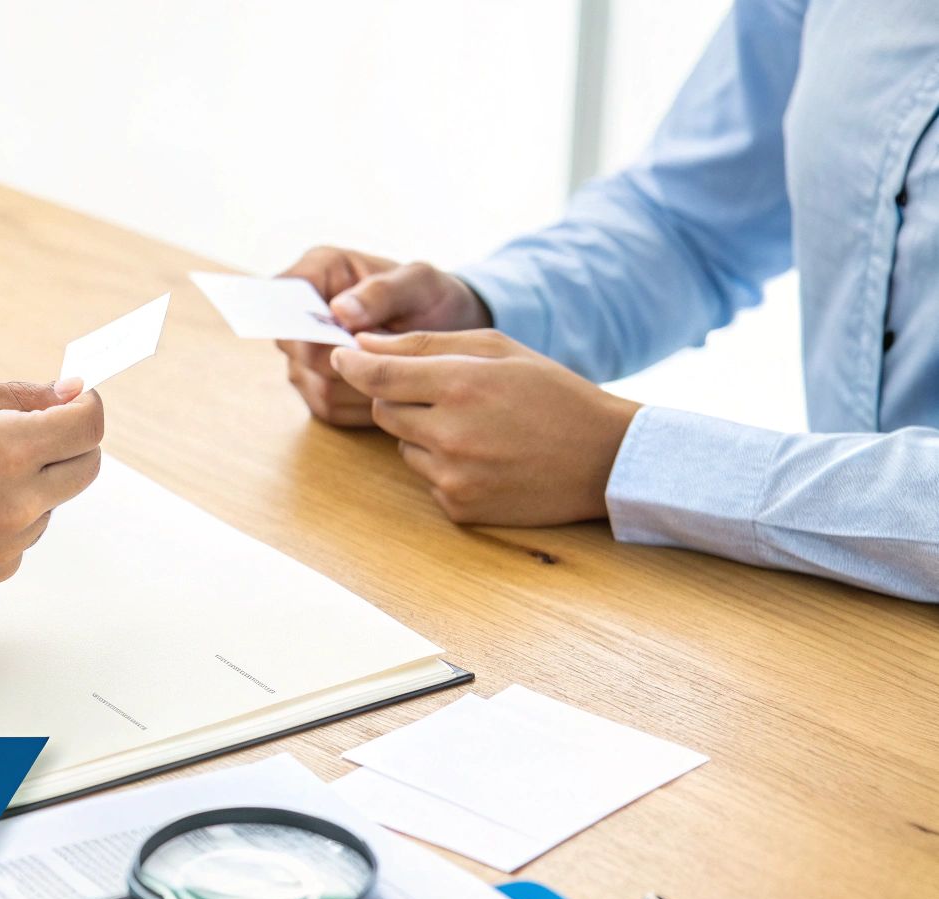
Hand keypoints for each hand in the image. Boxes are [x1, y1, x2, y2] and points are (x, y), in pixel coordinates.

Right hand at [0, 377, 104, 592]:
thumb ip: (15, 394)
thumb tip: (67, 392)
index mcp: (7, 451)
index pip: (88, 425)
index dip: (86, 403)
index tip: (73, 397)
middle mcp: (17, 503)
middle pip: (87, 467)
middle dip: (70, 440)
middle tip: (36, 425)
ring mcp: (8, 542)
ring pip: (53, 502)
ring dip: (34, 480)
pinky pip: (23, 534)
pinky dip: (8, 514)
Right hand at [275, 246, 490, 427]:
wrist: (443, 331)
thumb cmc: (429, 298)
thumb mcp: (419, 283)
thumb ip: (381, 292)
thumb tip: (339, 312)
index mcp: (316, 273)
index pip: (282, 295)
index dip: (301, 316)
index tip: (341, 329)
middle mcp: (299, 319)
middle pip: (301, 350)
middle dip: (350, 357)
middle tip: (392, 350)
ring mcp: (302, 359)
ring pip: (318, 385)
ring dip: (363, 383)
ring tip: (398, 366)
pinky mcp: (315, 391)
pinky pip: (330, 408)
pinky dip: (364, 404)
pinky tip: (391, 387)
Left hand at [332, 330, 640, 525]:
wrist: (604, 458)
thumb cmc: (552, 393)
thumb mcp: (497, 350)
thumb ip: (425, 344)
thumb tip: (361, 346)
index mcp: (460, 386)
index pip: (377, 376)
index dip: (352, 364)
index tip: (341, 357)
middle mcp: (451, 435)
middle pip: (384, 411)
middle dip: (398, 397)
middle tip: (442, 392)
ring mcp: (454, 477)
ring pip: (402, 447)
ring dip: (423, 434)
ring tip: (477, 428)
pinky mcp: (460, 509)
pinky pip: (427, 479)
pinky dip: (443, 466)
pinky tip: (486, 458)